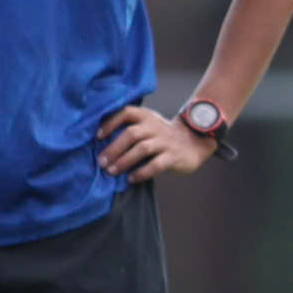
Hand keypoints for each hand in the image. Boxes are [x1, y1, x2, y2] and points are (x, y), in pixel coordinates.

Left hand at [98, 105, 216, 183]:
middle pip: (131, 134)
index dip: (110, 123)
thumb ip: (131, 129)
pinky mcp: (174, 156)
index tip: (98, 137)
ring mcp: (165, 141)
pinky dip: (142, 172)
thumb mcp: (149, 126)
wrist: (195, 141)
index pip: (126, 113)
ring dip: (124, 161)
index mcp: (147, 116)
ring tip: (112, 171)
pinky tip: (132, 179)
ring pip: (142, 148)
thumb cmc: (162, 136)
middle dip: (114, 149)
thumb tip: (102, 145)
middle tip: (102, 162)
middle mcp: (156, 126)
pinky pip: (156, 165)